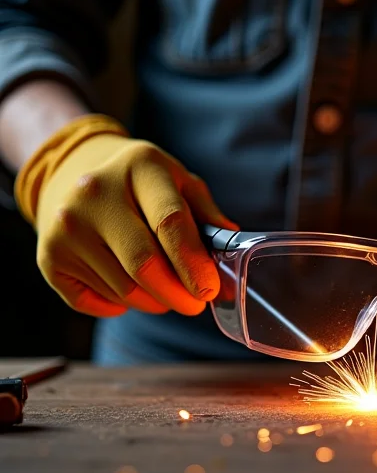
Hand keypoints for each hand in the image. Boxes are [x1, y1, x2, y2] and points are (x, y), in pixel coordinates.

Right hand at [15, 114, 235, 316]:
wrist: (74, 171)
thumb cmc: (141, 183)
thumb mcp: (179, 180)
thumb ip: (207, 213)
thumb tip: (231, 248)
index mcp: (139, 167)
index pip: (170, 223)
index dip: (193, 264)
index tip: (210, 290)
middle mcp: (95, 193)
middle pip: (144, 264)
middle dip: (177, 294)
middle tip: (195, 303)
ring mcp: (65, 226)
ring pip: (123, 290)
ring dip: (154, 301)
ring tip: (166, 292)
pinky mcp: (48, 256)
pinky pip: (93, 302)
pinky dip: (119, 306)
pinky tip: (129, 288)